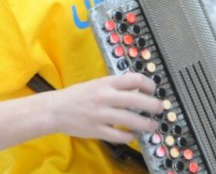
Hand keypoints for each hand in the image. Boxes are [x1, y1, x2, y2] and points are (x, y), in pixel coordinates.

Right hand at [48, 73, 163, 142]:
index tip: (153, 90)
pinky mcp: (97, 130)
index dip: (149, 85)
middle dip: (154, 105)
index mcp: (107, 83)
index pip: (135, 80)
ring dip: (146, 124)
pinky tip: (133, 135)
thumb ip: (115, 86)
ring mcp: (102, 115)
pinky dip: (129, 136)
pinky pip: (120, 136)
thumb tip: (137, 89)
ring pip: (132, 120)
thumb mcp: (97, 83)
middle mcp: (106, 97)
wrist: (55, 110)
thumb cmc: (77, 95)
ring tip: (152, 125)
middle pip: (138, 100)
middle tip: (160, 108)